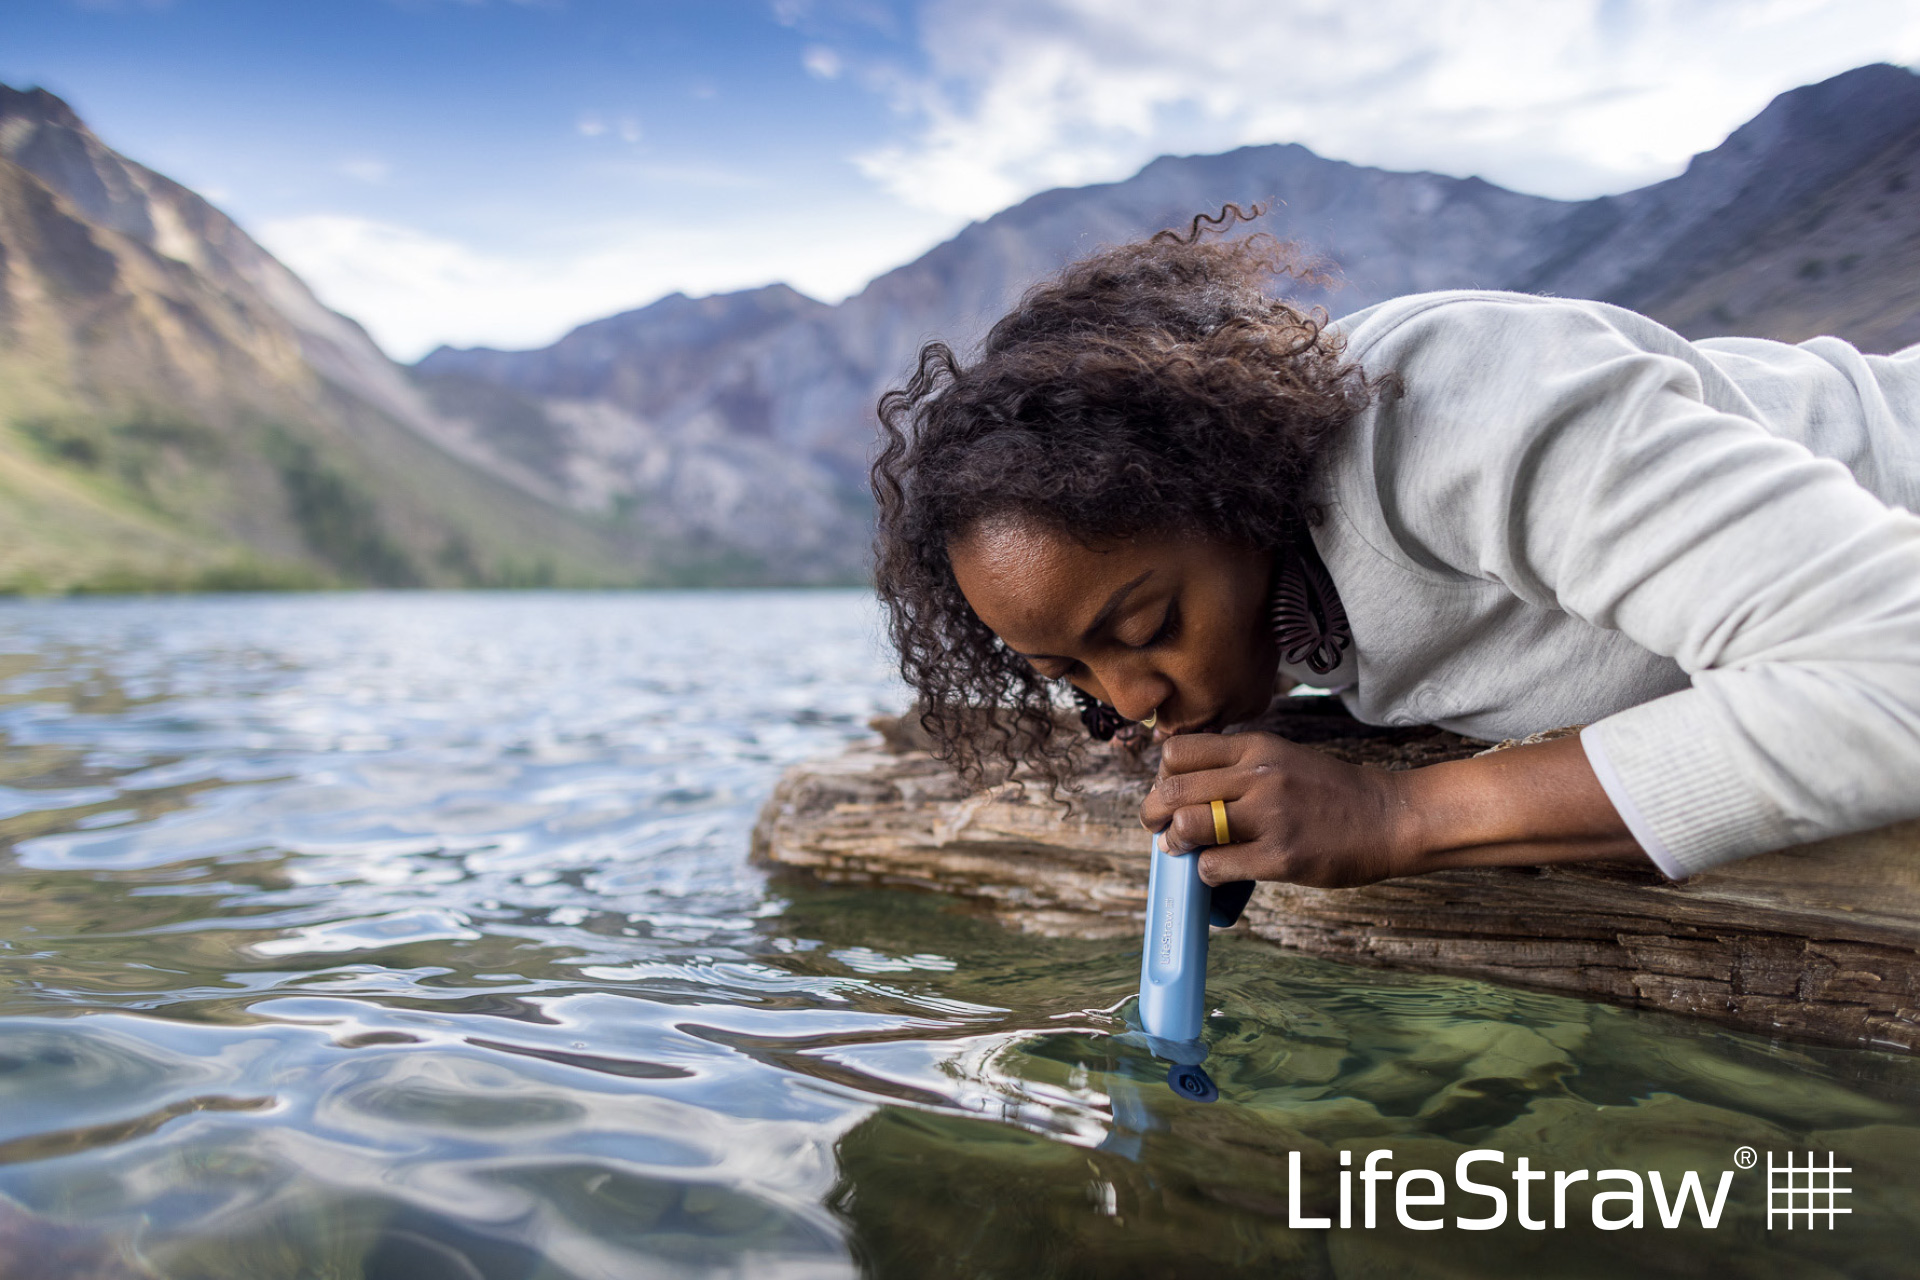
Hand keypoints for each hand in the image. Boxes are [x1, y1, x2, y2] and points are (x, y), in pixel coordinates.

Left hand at [1139, 731, 1412, 888]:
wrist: (1387, 816)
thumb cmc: (1330, 791)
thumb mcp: (1281, 758)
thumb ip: (1236, 766)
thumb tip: (1180, 788)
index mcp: (1255, 748)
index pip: (1179, 752)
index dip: (1163, 776)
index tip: (1171, 792)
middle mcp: (1258, 777)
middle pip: (1172, 790)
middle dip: (1153, 813)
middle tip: (1159, 826)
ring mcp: (1270, 817)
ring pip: (1188, 826)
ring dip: (1175, 842)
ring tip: (1184, 849)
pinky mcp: (1280, 856)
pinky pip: (1216, 866)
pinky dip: (1205, 873)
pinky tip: (1218, 871)